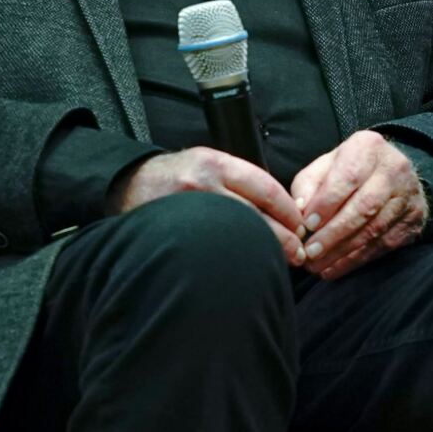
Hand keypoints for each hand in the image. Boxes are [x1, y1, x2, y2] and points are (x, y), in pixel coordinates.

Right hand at [112, 147, 305, 263]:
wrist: (131, 184)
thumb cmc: (178, 176)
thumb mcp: (210, 164)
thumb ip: (242, 182)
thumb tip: (284, 211)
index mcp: (216, 164)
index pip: (266, 188)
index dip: (290, 212)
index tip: (302, 227)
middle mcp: (203, 184)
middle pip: (256, 215)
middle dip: (283, 237)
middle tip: (299, 253)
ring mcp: (188, 209)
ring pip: (238, 233)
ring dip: (264, 251)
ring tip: (279, 263)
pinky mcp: (175, 232)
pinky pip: (213, 248)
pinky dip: (234, 259)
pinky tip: (247, 268)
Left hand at [289, 130, 428, 281]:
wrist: (392, 175)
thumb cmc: (350, 170)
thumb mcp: (326, 166)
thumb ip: (308, 185)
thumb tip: (300, 213)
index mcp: (368, 147)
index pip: (347, 178)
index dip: (326, 204)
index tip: (306, 225)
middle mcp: (394, 168)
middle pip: (364, 206)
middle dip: (334, 233)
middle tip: (310, 252)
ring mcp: (408, 196)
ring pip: (374, 229)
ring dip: (342, 251)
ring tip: (317, 265)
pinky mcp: (413, 220)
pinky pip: (383, 244)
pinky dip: (356, 259)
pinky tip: (335, 268)